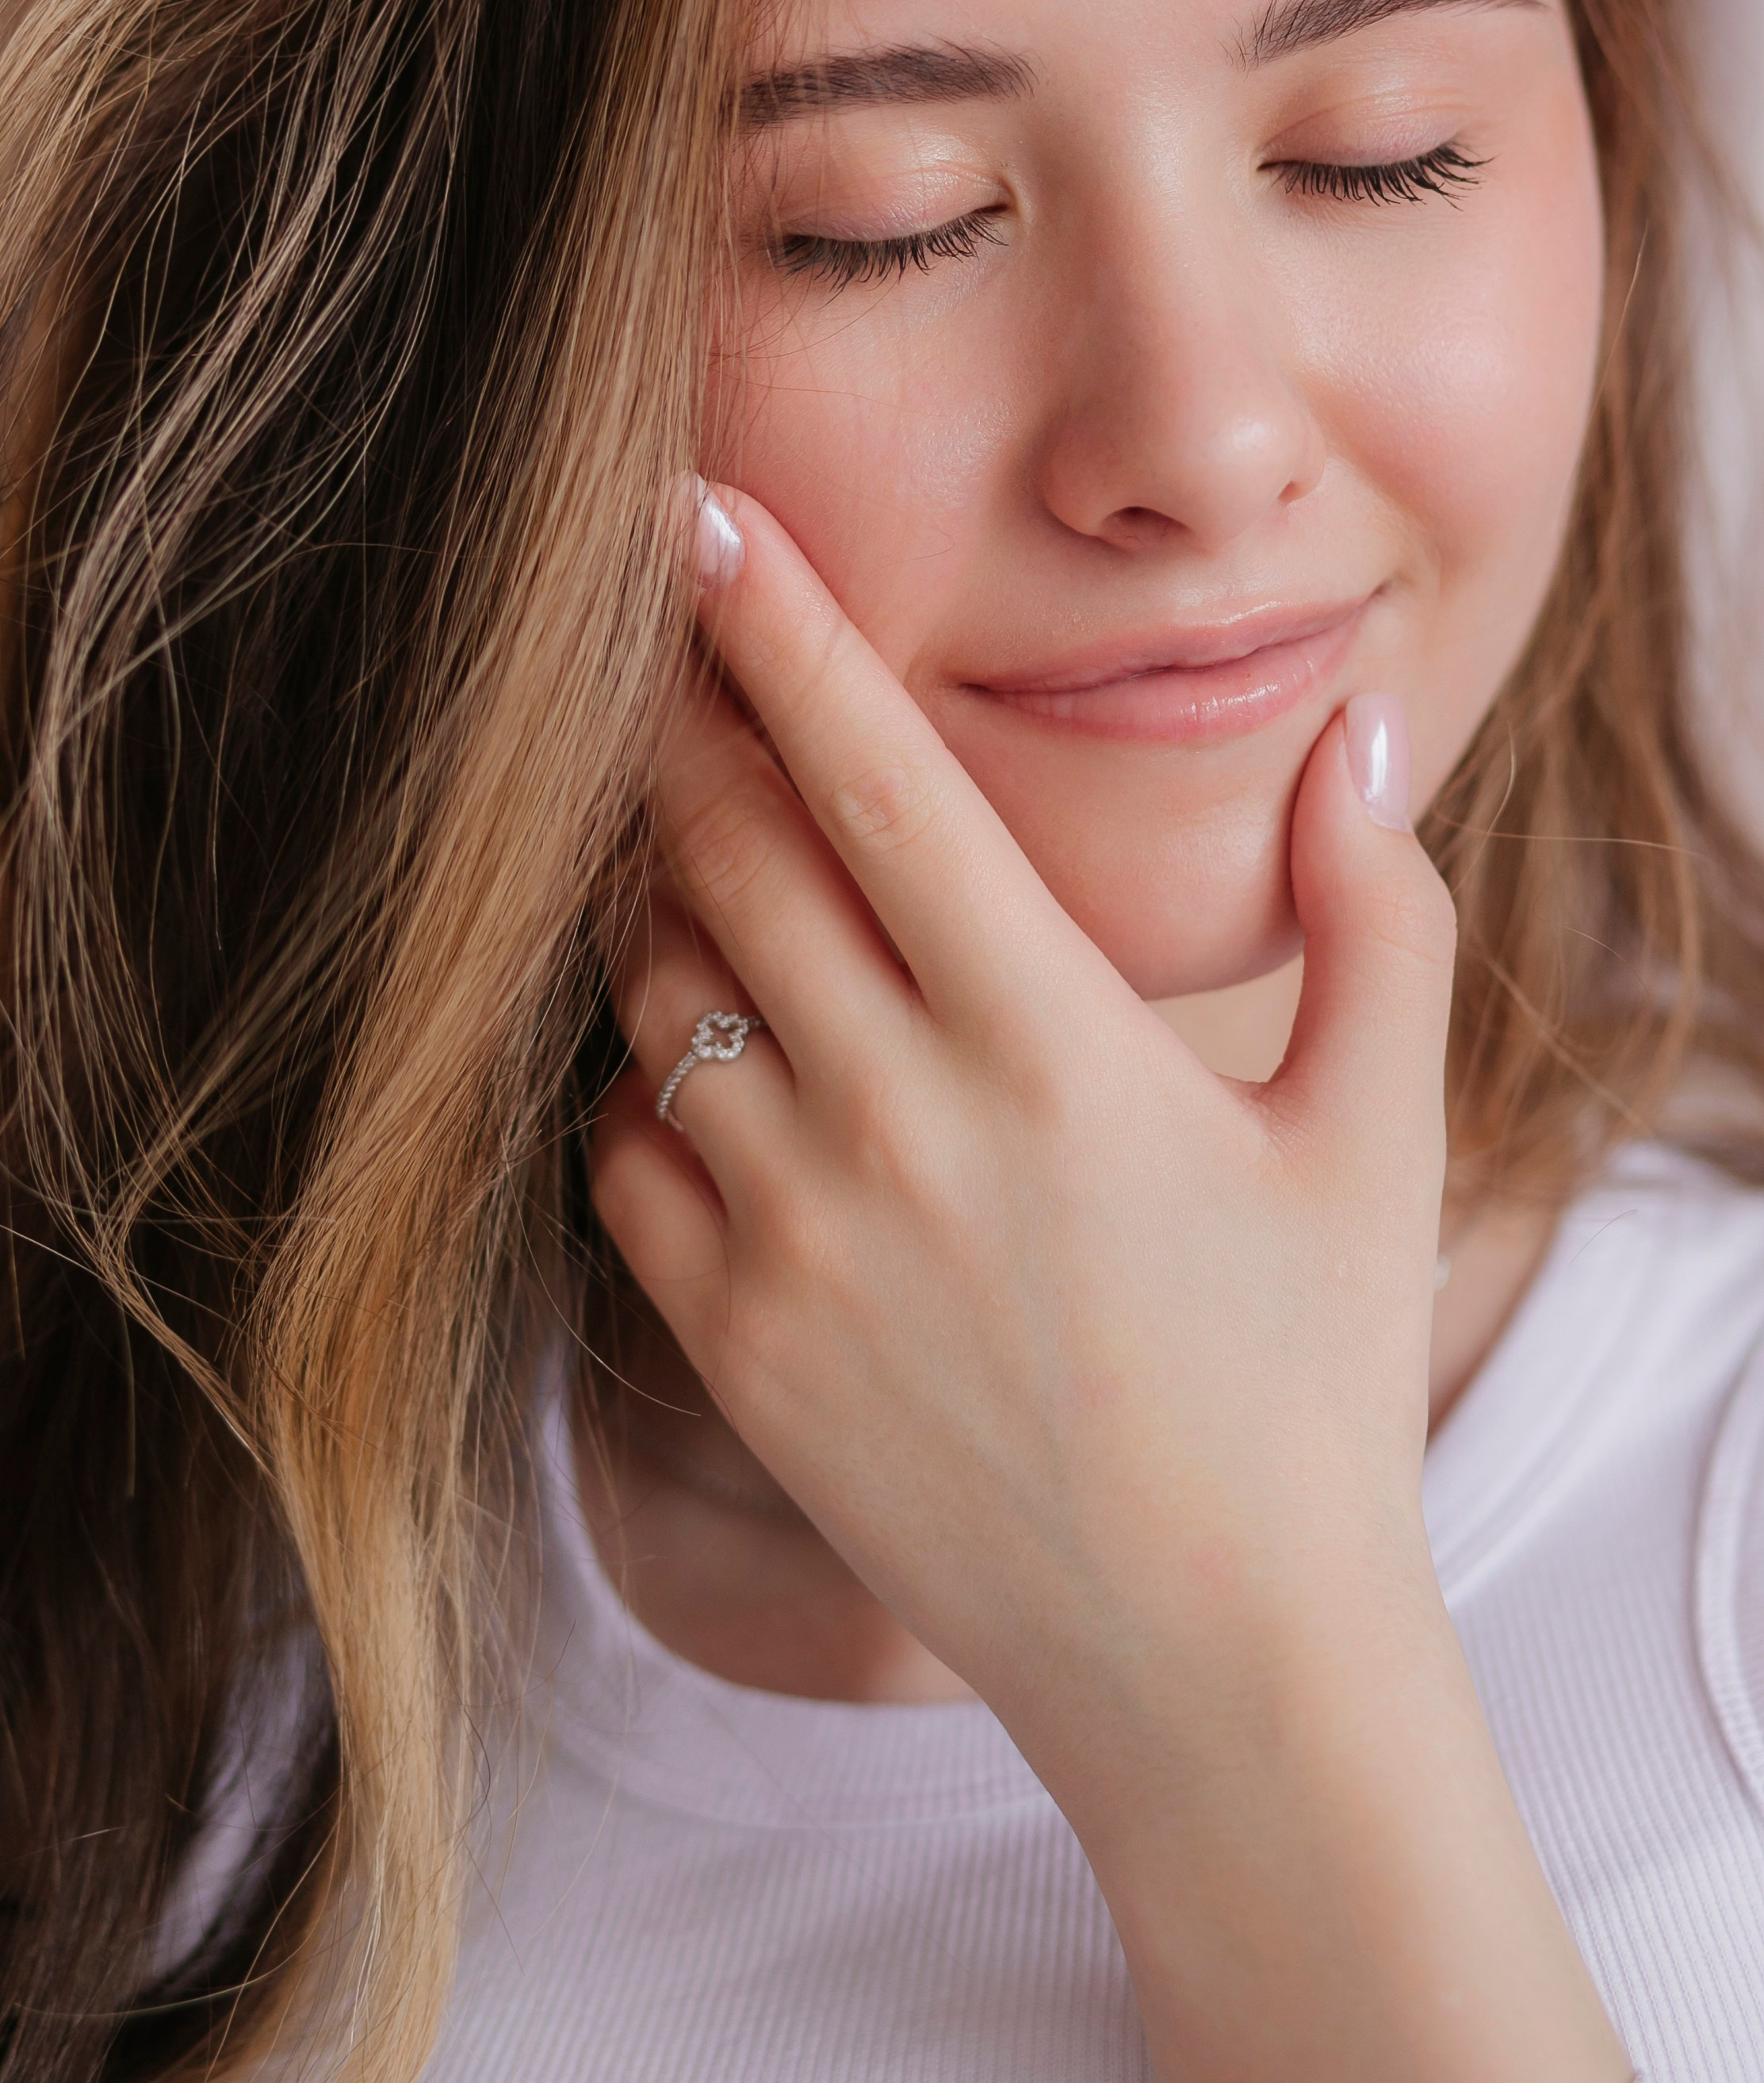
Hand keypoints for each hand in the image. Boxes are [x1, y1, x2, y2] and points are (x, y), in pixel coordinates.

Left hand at [600, 484, 1448, 1711]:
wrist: (1211, 1666)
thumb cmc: (1306, 1387)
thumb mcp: (1375, 1138)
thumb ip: (1375, 912)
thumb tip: (1362, 725)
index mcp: (1056, 1046)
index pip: (879, 780)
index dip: (781, 628)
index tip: (700, 517)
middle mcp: (901, 1122)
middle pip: (726, 852)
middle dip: (682, 723)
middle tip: (667, 650)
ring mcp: (795, 1237)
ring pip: (657, 988)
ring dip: (663, 895)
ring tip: (703, 856)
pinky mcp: (732, 1343)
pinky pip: (620, 1147)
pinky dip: (643, 1075)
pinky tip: (714, 1066)